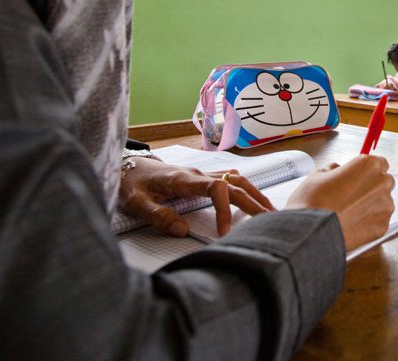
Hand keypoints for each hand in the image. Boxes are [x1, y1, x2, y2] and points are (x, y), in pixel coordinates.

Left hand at [119, 158, 273, 237]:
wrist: (126, 166)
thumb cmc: (130, 183)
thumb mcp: (136, 203)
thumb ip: (158, 216)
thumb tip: (183, 231)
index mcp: (184, 179)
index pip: (216, 188)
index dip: (224, 209)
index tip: (224, 232)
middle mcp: (198, 174)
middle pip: (234, 184)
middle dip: (253, 203)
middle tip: (270, 223)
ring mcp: (201, 174)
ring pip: (237, 180)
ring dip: (255, 194)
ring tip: (271, 212)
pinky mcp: (202, 178)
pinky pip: (230, 180)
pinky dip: (247, 190)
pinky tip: (255, 199)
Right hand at [285, 155, 393, 250]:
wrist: (311, 232)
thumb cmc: (313, 201)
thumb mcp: (319, 174)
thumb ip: (335, 168)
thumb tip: (338, 171)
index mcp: (369, 165)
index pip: (380, 163)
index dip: (368, 170)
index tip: (359, 176)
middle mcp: (381, 183)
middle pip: (384, 181)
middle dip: (372, 186)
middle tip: (352, 194)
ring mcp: (385, 206)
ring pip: (383, 202)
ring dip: (372, 204)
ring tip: (350, 212)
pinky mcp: (383, 226)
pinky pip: (380, 220)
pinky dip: (370, 221)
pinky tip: (353, 223)